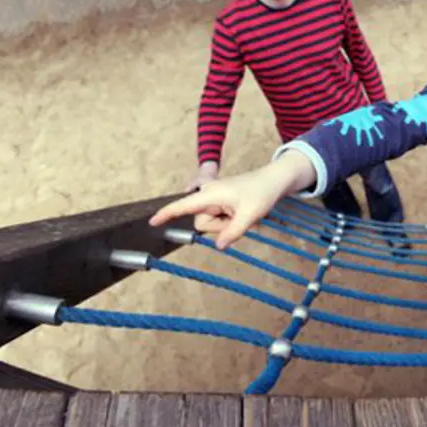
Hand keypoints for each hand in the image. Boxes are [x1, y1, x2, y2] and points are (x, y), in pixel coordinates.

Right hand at [151, 149, 317, 248]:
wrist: (274, 180)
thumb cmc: (262, 193)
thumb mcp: (250, 216)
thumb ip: (232, 233)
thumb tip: (218, 246)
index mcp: (210, 193)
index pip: (184, 206)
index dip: (167, 214)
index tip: (152, 222)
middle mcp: (208, 194)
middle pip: (202, 223)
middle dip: (220, 227)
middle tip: (240, 216)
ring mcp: (214, 198)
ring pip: (211, 223)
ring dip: (227, 224)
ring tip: (243, 212)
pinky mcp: (219, 201)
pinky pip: (219, 219)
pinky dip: (230, 221)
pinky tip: (242, 212)